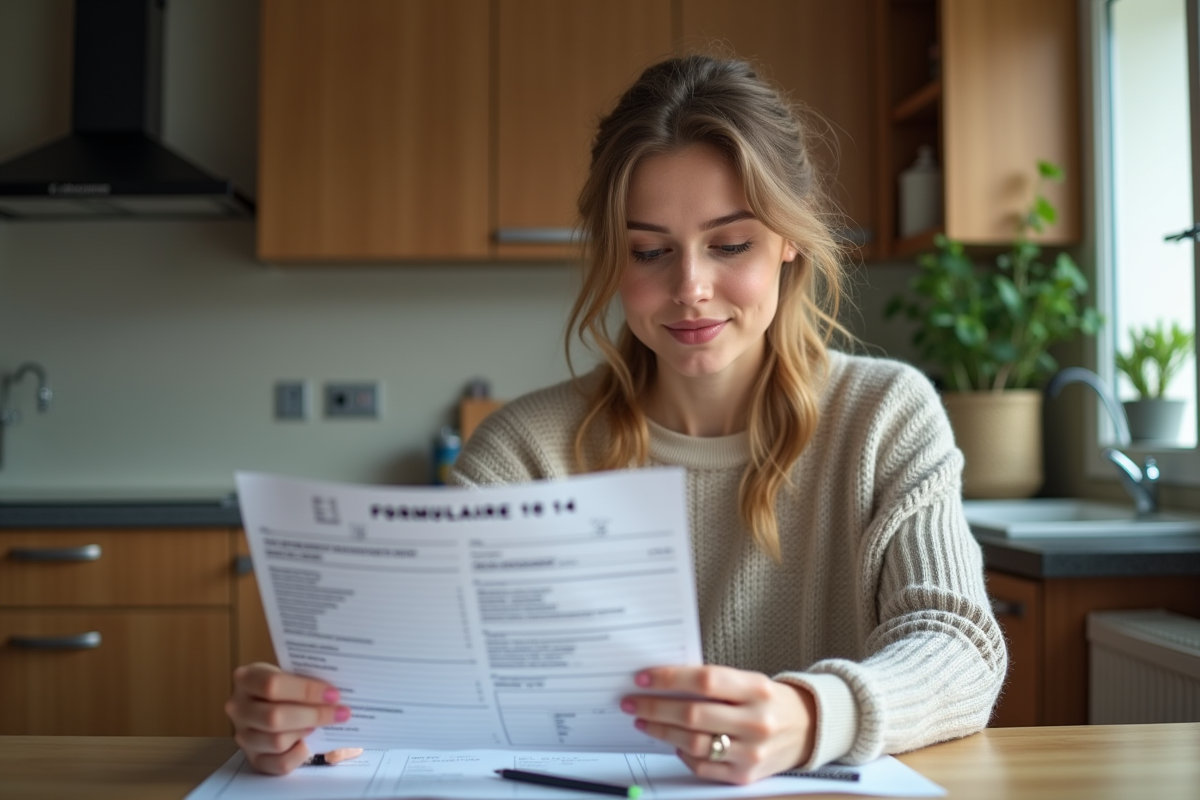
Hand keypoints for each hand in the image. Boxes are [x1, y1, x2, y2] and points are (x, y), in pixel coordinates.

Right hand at [225, 662, 362, 773]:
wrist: (271, 704)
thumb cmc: (287, 687)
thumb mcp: (291, 674)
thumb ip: (307, 678)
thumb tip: (337, 692)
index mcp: (246, 678)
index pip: (272, 685)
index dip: (306, 690)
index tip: (334, 694)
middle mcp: (238, 708)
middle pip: (275, 717)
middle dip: (313, 715)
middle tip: (340, 712)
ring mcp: (243, 735)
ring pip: (277, 741)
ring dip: (305, 732)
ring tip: (320, 724)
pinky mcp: (253, 759)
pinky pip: (279, 763)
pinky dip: (299, 754)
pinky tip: (309, 743)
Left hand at [621, 665, 815, 784]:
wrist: (809, 729)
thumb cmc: (769, 700)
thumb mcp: (749, 681)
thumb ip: (713, 683)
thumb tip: (663, 683)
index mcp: (757, 689)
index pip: (705, 681)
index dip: (669, 679)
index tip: (643, 678)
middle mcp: (757, 721)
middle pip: (693, 715)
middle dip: (655, 708)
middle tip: (633, 702)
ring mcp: (752, 752)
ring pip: (693, 743)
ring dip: (661, 732)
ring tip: (645, 722)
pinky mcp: (746, 775)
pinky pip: (702, 766)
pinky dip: (682, 753)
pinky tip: (673, 742)